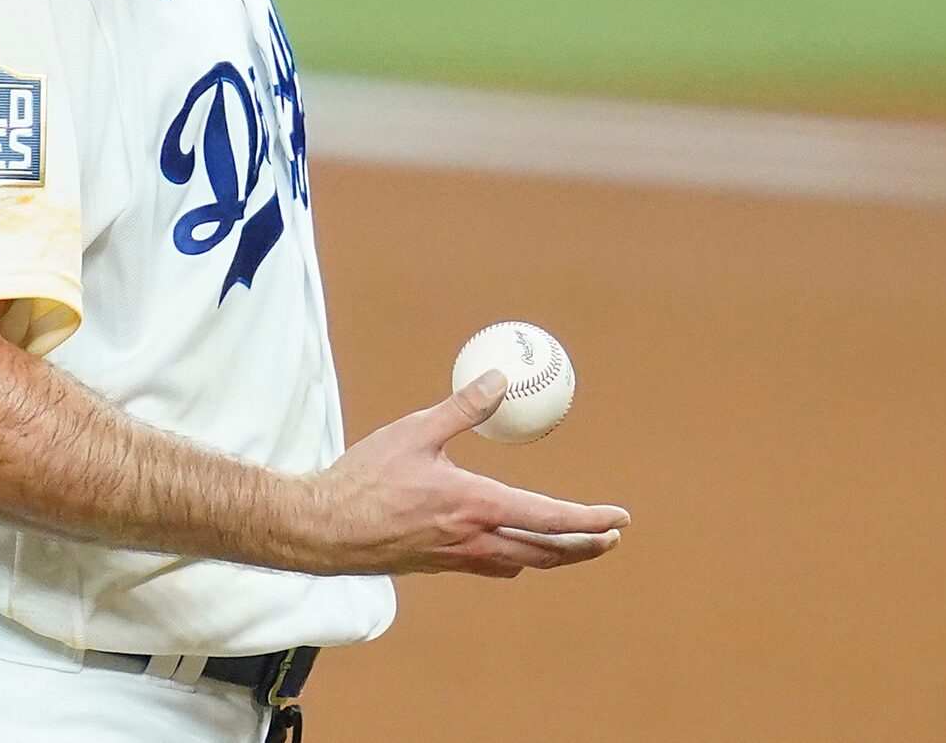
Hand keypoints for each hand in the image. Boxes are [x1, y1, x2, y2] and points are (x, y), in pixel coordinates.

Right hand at [300, 373, 630, 577]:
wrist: (325, 530)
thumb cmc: (366, 479)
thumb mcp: (415, 432)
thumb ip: (462, 408)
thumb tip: (498, 379)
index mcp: (476, 505)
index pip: (550, 518)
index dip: (590, 520)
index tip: (620, 519)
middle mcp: (475, 539)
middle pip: (548, 552)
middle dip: (586, 546)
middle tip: (612, 536)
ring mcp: (458, 558)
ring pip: (524, 562)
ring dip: (556, 556)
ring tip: (577, 545)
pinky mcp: (441, 564)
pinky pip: (495, 566)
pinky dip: (520, 558)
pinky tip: (516, 548)